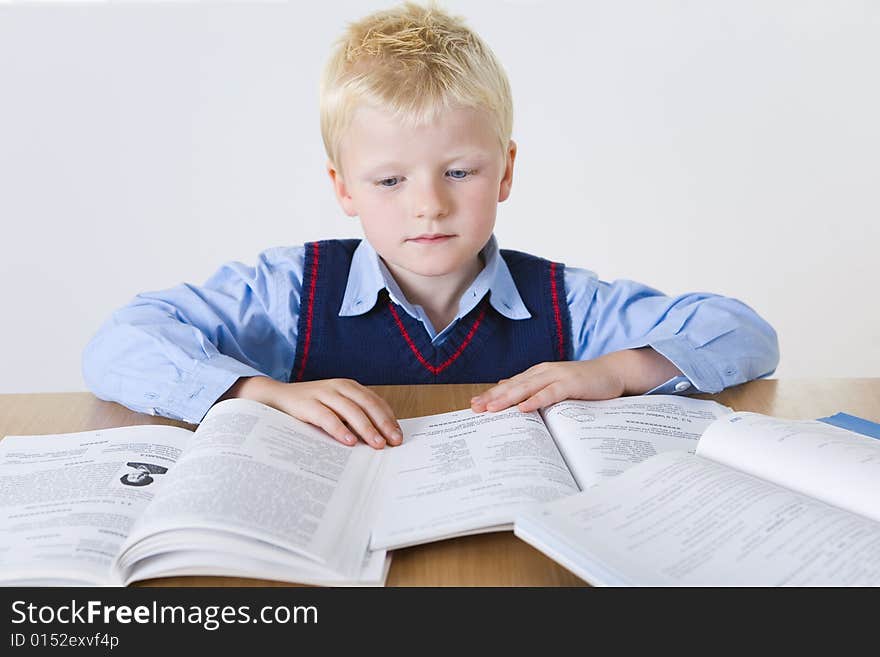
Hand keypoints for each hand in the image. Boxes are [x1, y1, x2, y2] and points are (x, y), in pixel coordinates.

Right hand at [220, 376, 402, 448]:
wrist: (273, 398)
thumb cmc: (309, 407)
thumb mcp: (334, 409)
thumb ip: (353, 418)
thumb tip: (379, 439)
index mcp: (349, 387)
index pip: (376, 401)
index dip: (389, 418)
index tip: (399, 436)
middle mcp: (339, 387)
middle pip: (368, 404)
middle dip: (383, 424)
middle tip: (394, 442)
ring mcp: (323, 393)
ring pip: (351, 410)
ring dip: (366, 428)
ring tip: (377, 444)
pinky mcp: (307, 404)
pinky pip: (327, 417)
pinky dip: (340, 429)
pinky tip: (350, 441)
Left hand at [470, 349, 680, 413]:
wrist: (612, 372)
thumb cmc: (583, 383)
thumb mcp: (555, 385)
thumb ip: (534, 388)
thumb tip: (509, 390)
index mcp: (538, 374)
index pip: (510, 385)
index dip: (491, 394)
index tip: (473, 405)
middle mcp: (543, 372)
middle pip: (513, 386)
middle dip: (493, 397)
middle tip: (475, 408)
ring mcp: (557, 376)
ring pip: (527, 388)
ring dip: (508, 398)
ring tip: (491, 408)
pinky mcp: (571, 383)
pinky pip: (550, 393)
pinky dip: (536, 400)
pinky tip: (524, 408)